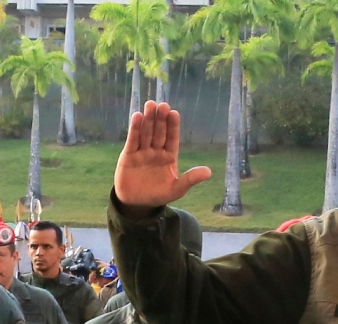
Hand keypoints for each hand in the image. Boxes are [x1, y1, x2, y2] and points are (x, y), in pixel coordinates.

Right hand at [114, 101, 211, 217]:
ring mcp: (142, 152)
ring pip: (146, 133)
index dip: (173, 126)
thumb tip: (209, 172)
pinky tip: (137, 117)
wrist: (136, 204)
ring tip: (150, 105)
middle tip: (162, 105)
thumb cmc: (158, 195)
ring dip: (148, 119)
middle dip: (160, 119)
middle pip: (159, 132)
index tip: (174, 113)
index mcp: (169, 156)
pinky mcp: (128, 155)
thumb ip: (190, 179)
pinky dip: (134, 129)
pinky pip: (132, 140)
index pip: (172, 138)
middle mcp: (156, 151)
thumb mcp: (176, 189)